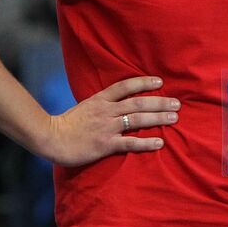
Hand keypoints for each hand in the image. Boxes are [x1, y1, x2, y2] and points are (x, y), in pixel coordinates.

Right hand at [41, 76, 179, 167]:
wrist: (50, 138)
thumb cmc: (66, 124)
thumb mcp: (85, 107)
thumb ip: (101, 104)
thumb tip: (118, 103)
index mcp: (100, 100)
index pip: (125, 86)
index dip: (143, 83)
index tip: (160, 82)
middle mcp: (106, 111)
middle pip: (138, 103)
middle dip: (159, 102)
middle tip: (177, 103)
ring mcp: (106, 127)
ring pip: (137, 120)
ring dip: (158, 118)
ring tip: (174, 118)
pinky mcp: (105, 144)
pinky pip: (130, 142)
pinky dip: (146, 142)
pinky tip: (160, 143)